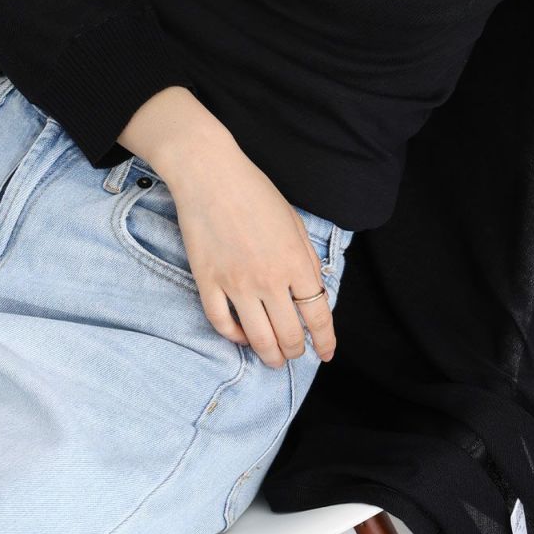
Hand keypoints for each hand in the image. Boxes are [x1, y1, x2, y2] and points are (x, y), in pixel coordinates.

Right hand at [165, 138, 336, 367]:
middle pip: (289, 334)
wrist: (210, 175)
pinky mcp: (208, 283)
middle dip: (296, 351)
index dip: (325, 339)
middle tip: (296, 354)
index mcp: (296, 262)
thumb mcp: (294, 222)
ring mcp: (236, 284)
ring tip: (273, 359)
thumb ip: (307, 259)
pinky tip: (242, 337)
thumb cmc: (256, 192)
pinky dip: (234, 337)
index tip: (326, 352)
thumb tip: (315, 290)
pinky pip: (222, 324)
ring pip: (257, 339)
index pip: (318, 315)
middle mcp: (269, 279)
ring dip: (270, 355)